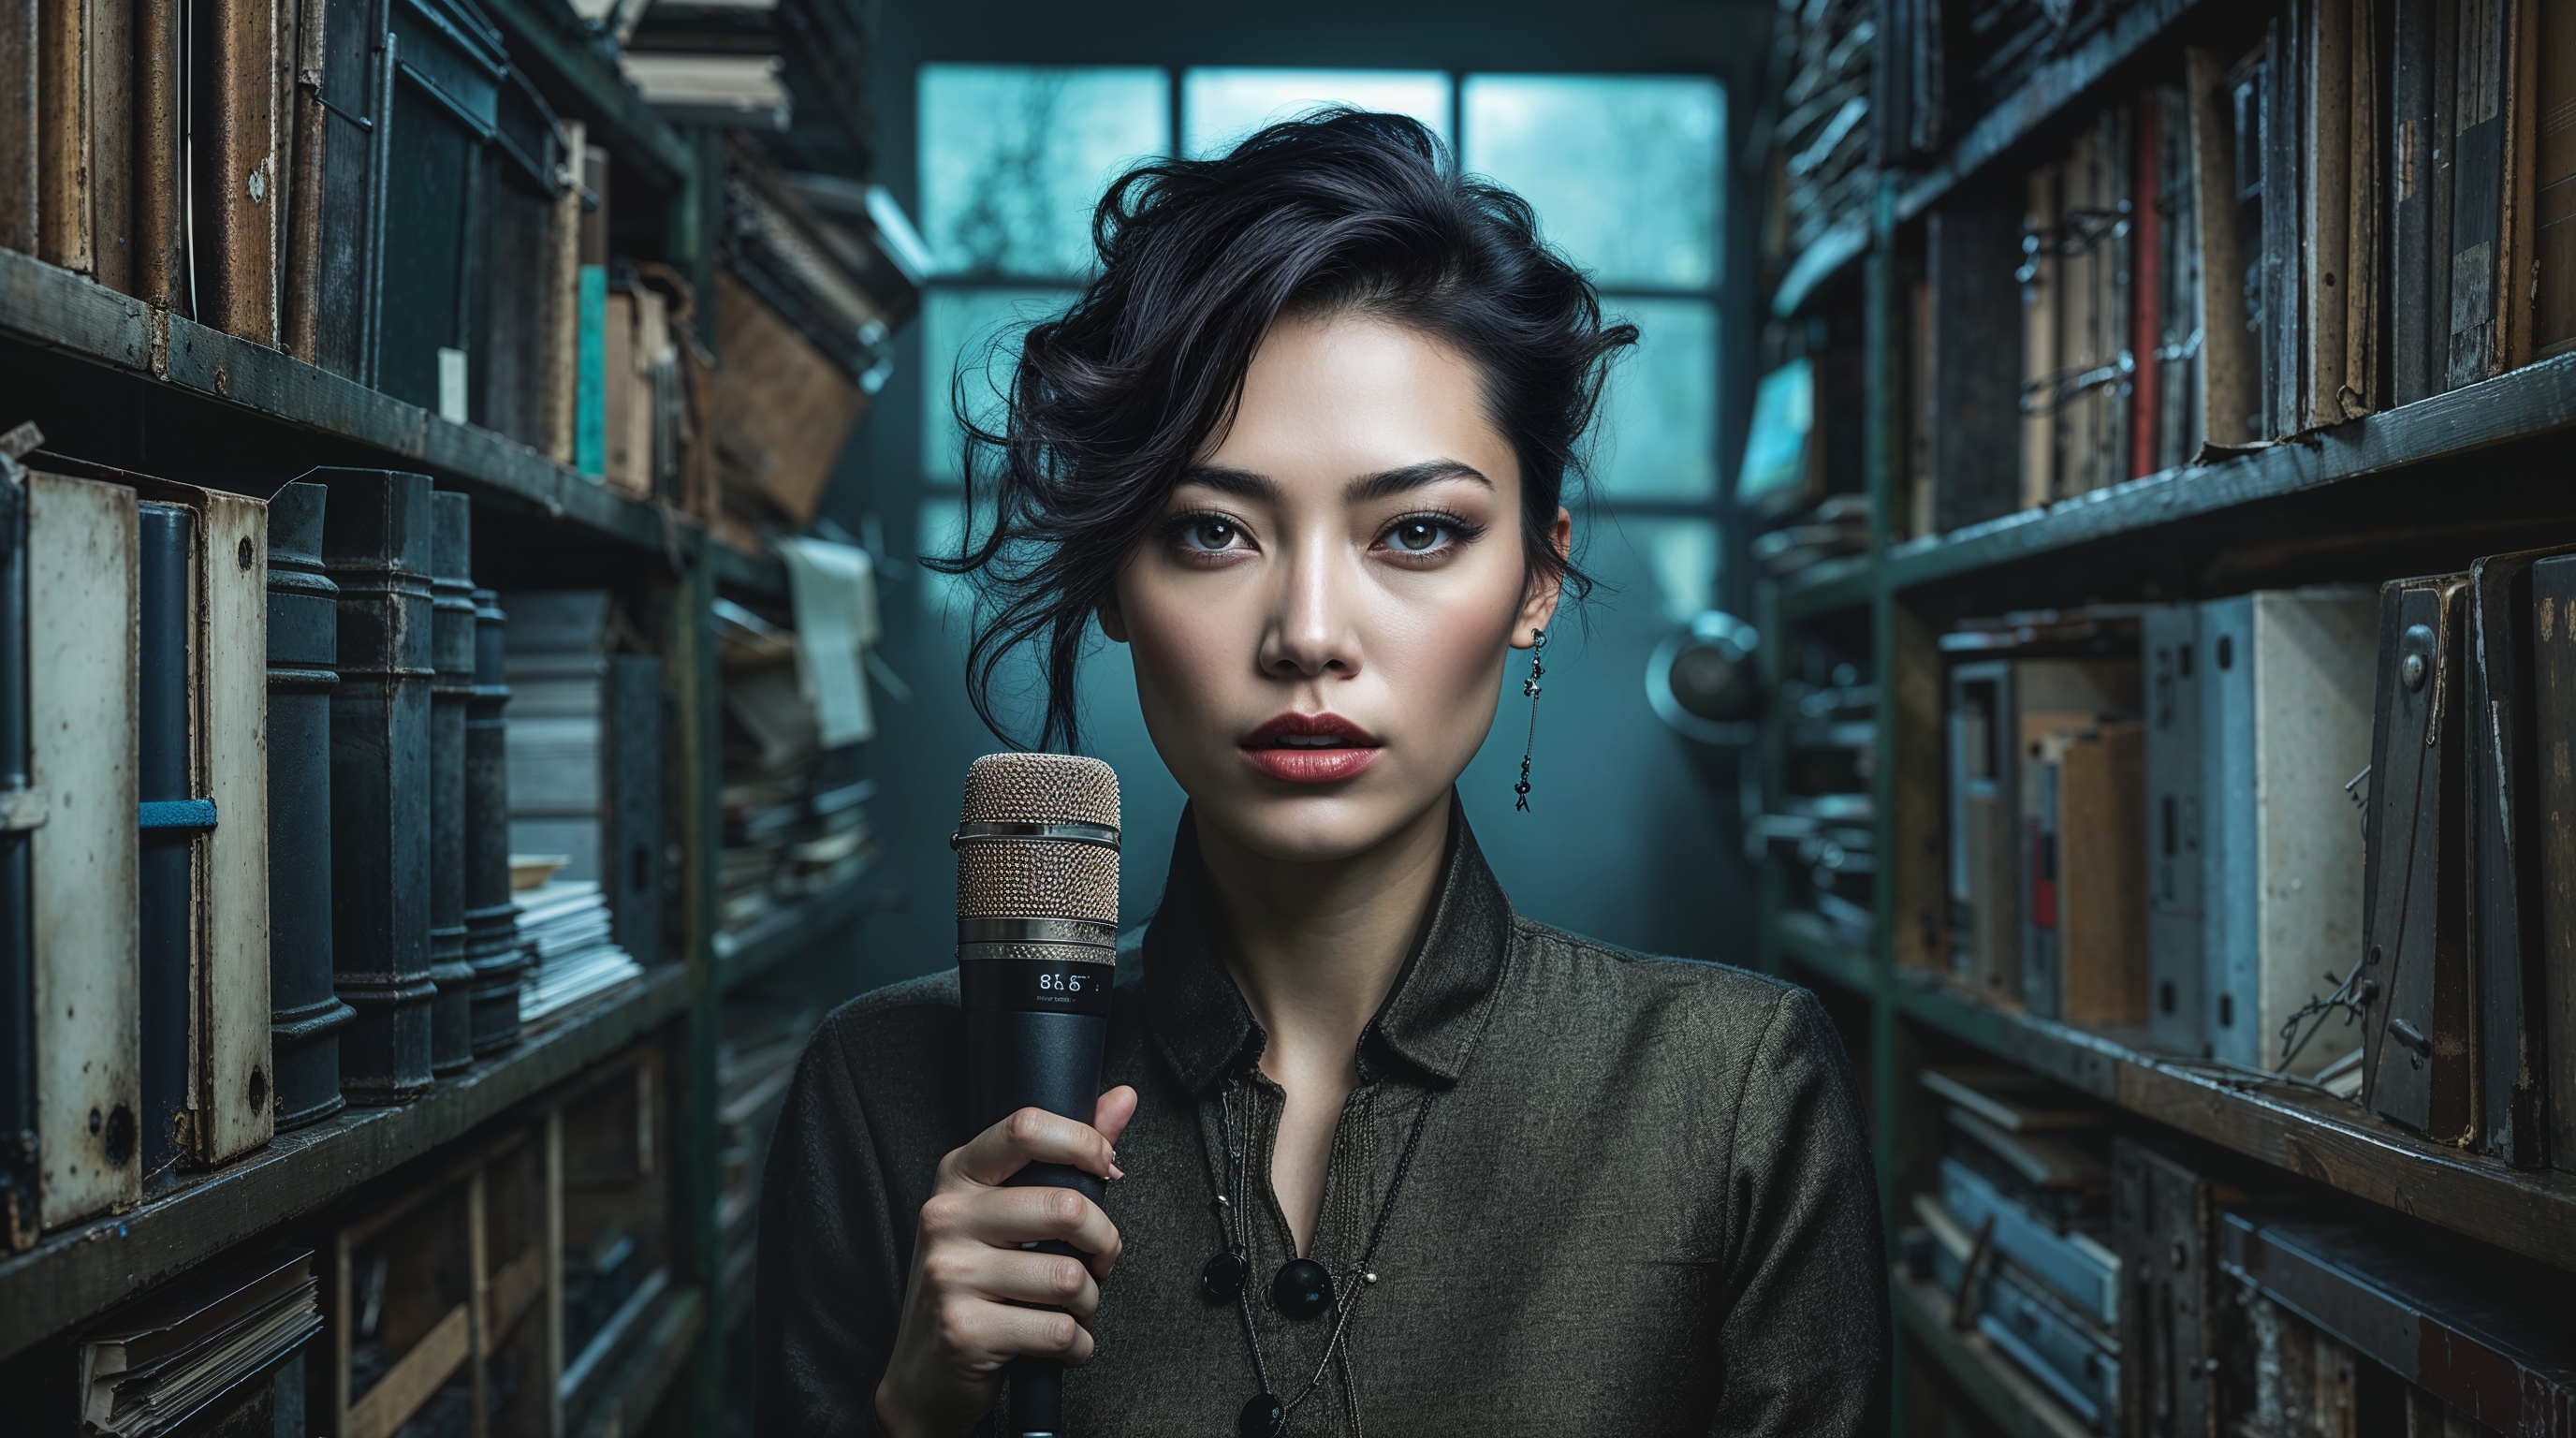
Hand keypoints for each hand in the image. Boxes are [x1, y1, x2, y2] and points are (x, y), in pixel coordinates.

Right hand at [873, 1087, 1139, 1437]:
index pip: (1026, 1128)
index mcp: (957, 1176)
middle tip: (1098, 1262)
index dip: (1083, 1142)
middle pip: (1066, 1207)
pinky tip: (1059, 1342)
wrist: (923, 1373)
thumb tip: (1122, 1097)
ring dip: (1089, 1302)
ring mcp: (950, 1275)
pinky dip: (1078, 1345)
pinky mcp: (966, 1331)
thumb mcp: (1005, 1210)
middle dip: (1104, 1243)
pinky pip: (1060, 1331)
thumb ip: (1065, 1153)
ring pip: (1070, 1277)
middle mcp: (945, 1218)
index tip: (1106, 1166)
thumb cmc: (975, 1283)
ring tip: (1070, 1307)